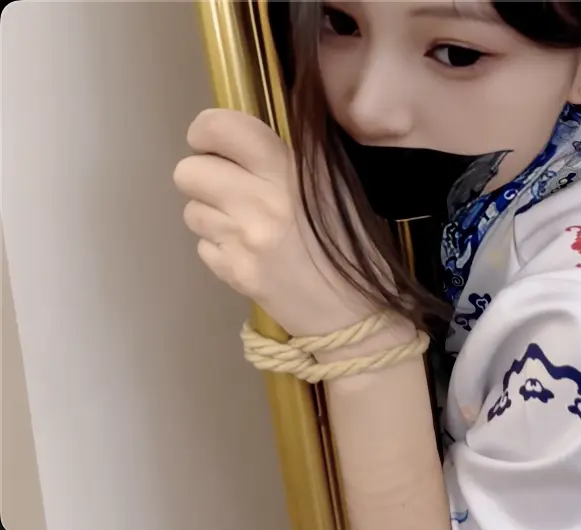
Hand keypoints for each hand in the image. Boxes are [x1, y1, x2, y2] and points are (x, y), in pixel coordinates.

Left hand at [173, 109, 392, 339]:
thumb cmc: (355, 246)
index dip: (207, 130)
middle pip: (188, 172)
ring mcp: (241, 242)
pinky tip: (251, 252)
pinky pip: (203, 245)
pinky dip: (220, 245)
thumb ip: (297, 155)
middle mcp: (259, 204)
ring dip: (212, 212)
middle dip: (204, 175)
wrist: (357, 315)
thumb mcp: (337, 187)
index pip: (219, 128)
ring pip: (191, 210)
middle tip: (232, 185)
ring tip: (248, 223)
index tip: (215, 141)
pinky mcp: (232, 274)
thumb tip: (252, 133)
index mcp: (289, 172)